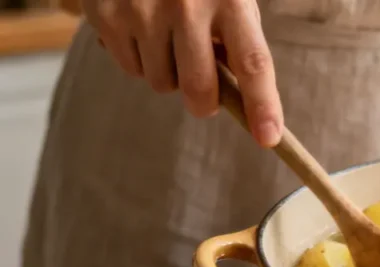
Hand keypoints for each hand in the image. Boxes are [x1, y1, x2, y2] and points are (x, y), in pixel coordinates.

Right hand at [84, 0, 282, 146]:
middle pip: (199, 89)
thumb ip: (238, 41)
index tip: (268, 138)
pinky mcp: (107, 15)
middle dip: (205, 103)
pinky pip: (130, 69)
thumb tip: (243, 99)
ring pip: (162, 84)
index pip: (252, 63)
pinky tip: (141, 29)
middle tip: (205, 96)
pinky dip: (139, 60)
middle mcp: (186, 5)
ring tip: (167, 39)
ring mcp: (143, 11)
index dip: (262, 104)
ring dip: (169, 75)